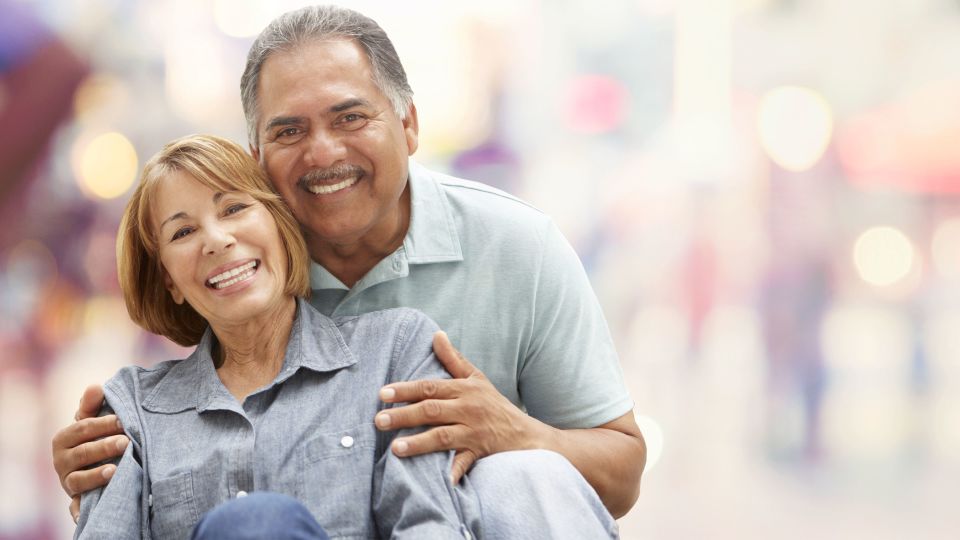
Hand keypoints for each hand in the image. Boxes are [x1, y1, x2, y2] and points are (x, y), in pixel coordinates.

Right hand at [51, 384, 127, 522]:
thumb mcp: (93, 421)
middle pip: (82, 453)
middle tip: (126, 442)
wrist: (92, 466)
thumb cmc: (95, 437)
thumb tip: (96, 387)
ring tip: (115, 471)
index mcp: (63, 438)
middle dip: (103, 447)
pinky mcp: (76, 500)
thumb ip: (93, 405)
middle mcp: (61, 461)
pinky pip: (76, 506)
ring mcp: (67, 482)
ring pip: (78, 480)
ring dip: (96, 476)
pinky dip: (81, 510)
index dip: (102, 424)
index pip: (81, 428)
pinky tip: (93, 508)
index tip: (122, 420)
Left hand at [376, 331, 546, 483]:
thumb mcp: (477, 378)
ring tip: (395, 448)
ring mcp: (473, 432)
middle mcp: (468, 409)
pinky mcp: (479, 452)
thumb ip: (454, 359)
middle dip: (404, 415)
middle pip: (432, 410)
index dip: (406, 390)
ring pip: (443, 436)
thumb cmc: (495, 404)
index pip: (430, 387)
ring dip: (419, 443)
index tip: (383, 393)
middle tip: (379, 420)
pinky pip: (464, 463)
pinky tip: (439, 480)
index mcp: (464, 389)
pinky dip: (453, 472)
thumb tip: (436, 334)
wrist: (525, 434)